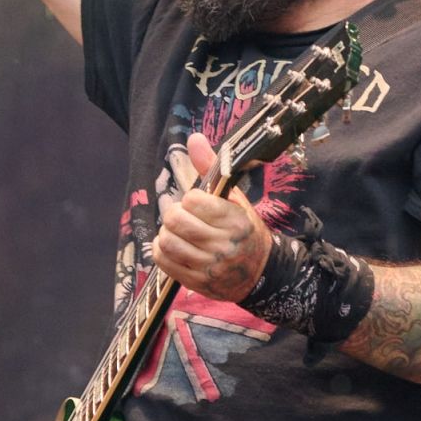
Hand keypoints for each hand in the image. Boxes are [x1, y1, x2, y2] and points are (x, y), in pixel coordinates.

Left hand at [151, 132, 272, 302]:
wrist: (259, 273)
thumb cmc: (245, 231)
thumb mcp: (235, 199)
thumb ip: (212, 168)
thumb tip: (194, 138)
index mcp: (235, 221)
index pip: (193, 201)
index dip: (190, 199)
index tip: (197, 203)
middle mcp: (222, 245)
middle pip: (176, 221)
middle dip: (174, 214)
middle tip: (182, 216)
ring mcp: (209, 266)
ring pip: (168, 242)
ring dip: (166, 232)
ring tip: (177, 231)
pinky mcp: (196, 282)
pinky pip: (164, 261)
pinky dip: (161, 249)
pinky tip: (172, 245)